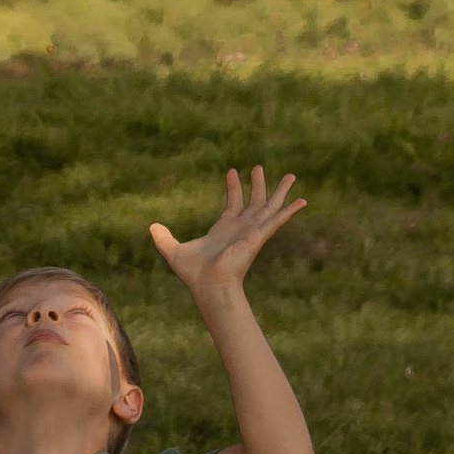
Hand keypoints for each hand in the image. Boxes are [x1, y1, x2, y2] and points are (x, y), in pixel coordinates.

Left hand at [151, 167, 305, 300]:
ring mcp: (251, 231)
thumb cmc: (194, 274)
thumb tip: (151, 227)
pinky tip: (302, 201)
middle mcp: (241, 228)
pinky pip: (277, 219)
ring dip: (279, 192)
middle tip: (258, 167)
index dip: (233, 187)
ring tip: (291, 176)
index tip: (232, 171)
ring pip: (268, 206)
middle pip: (253, 202)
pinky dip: (289, 210)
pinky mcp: (258, 235)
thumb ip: (163, 238)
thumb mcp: (173, 251)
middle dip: (257, 185)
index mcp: (224, 228)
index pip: (232, 203)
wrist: (208, 285)